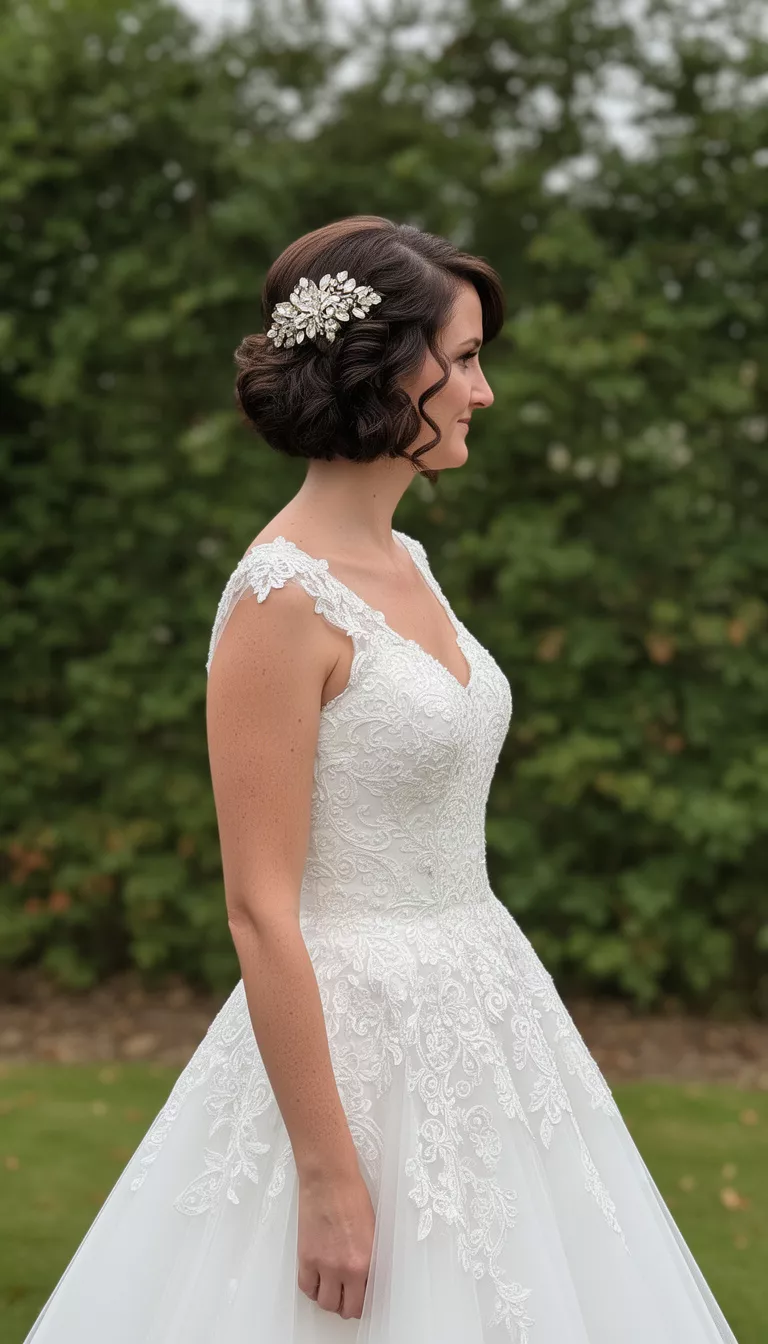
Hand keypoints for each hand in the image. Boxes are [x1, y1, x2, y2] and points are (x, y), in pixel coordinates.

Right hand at [297, 1167, 375, 1319]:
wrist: (329, 1178)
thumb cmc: (352, 1195)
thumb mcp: (371, 1230)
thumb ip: (368, 1257)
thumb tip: (366, 1274)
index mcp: (366, 1261)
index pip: (364, 1300)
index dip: (362, 1302)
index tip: (360, 1297)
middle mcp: (345, 1268)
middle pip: (345, 1308)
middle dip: (346, 1305)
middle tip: (346, 1297)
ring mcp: (323, 1264)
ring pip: (325, 1302)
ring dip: (328, 1298)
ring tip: (331, 1287)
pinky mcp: (306, 1257)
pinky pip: (306, 1287)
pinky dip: (312, 1288)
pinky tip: (316, 1279)